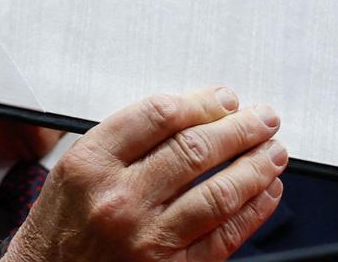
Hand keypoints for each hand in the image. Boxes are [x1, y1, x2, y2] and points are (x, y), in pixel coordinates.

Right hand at [2, 87, 286, 261]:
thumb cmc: (63, 224)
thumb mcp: (77, 168)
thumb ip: (129, 138)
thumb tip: (200, 110)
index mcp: (91, 164)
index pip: (160, 115)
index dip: (204, 102)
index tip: (227, 99)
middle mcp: (118, 200)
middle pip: (195, 150)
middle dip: (241, 129)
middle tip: (264, 119)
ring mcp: (145, 239)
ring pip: (218, 192)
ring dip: (256, 166)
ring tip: (274, 151)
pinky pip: (224, 235)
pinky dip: (254, 209)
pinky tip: (267, 191)